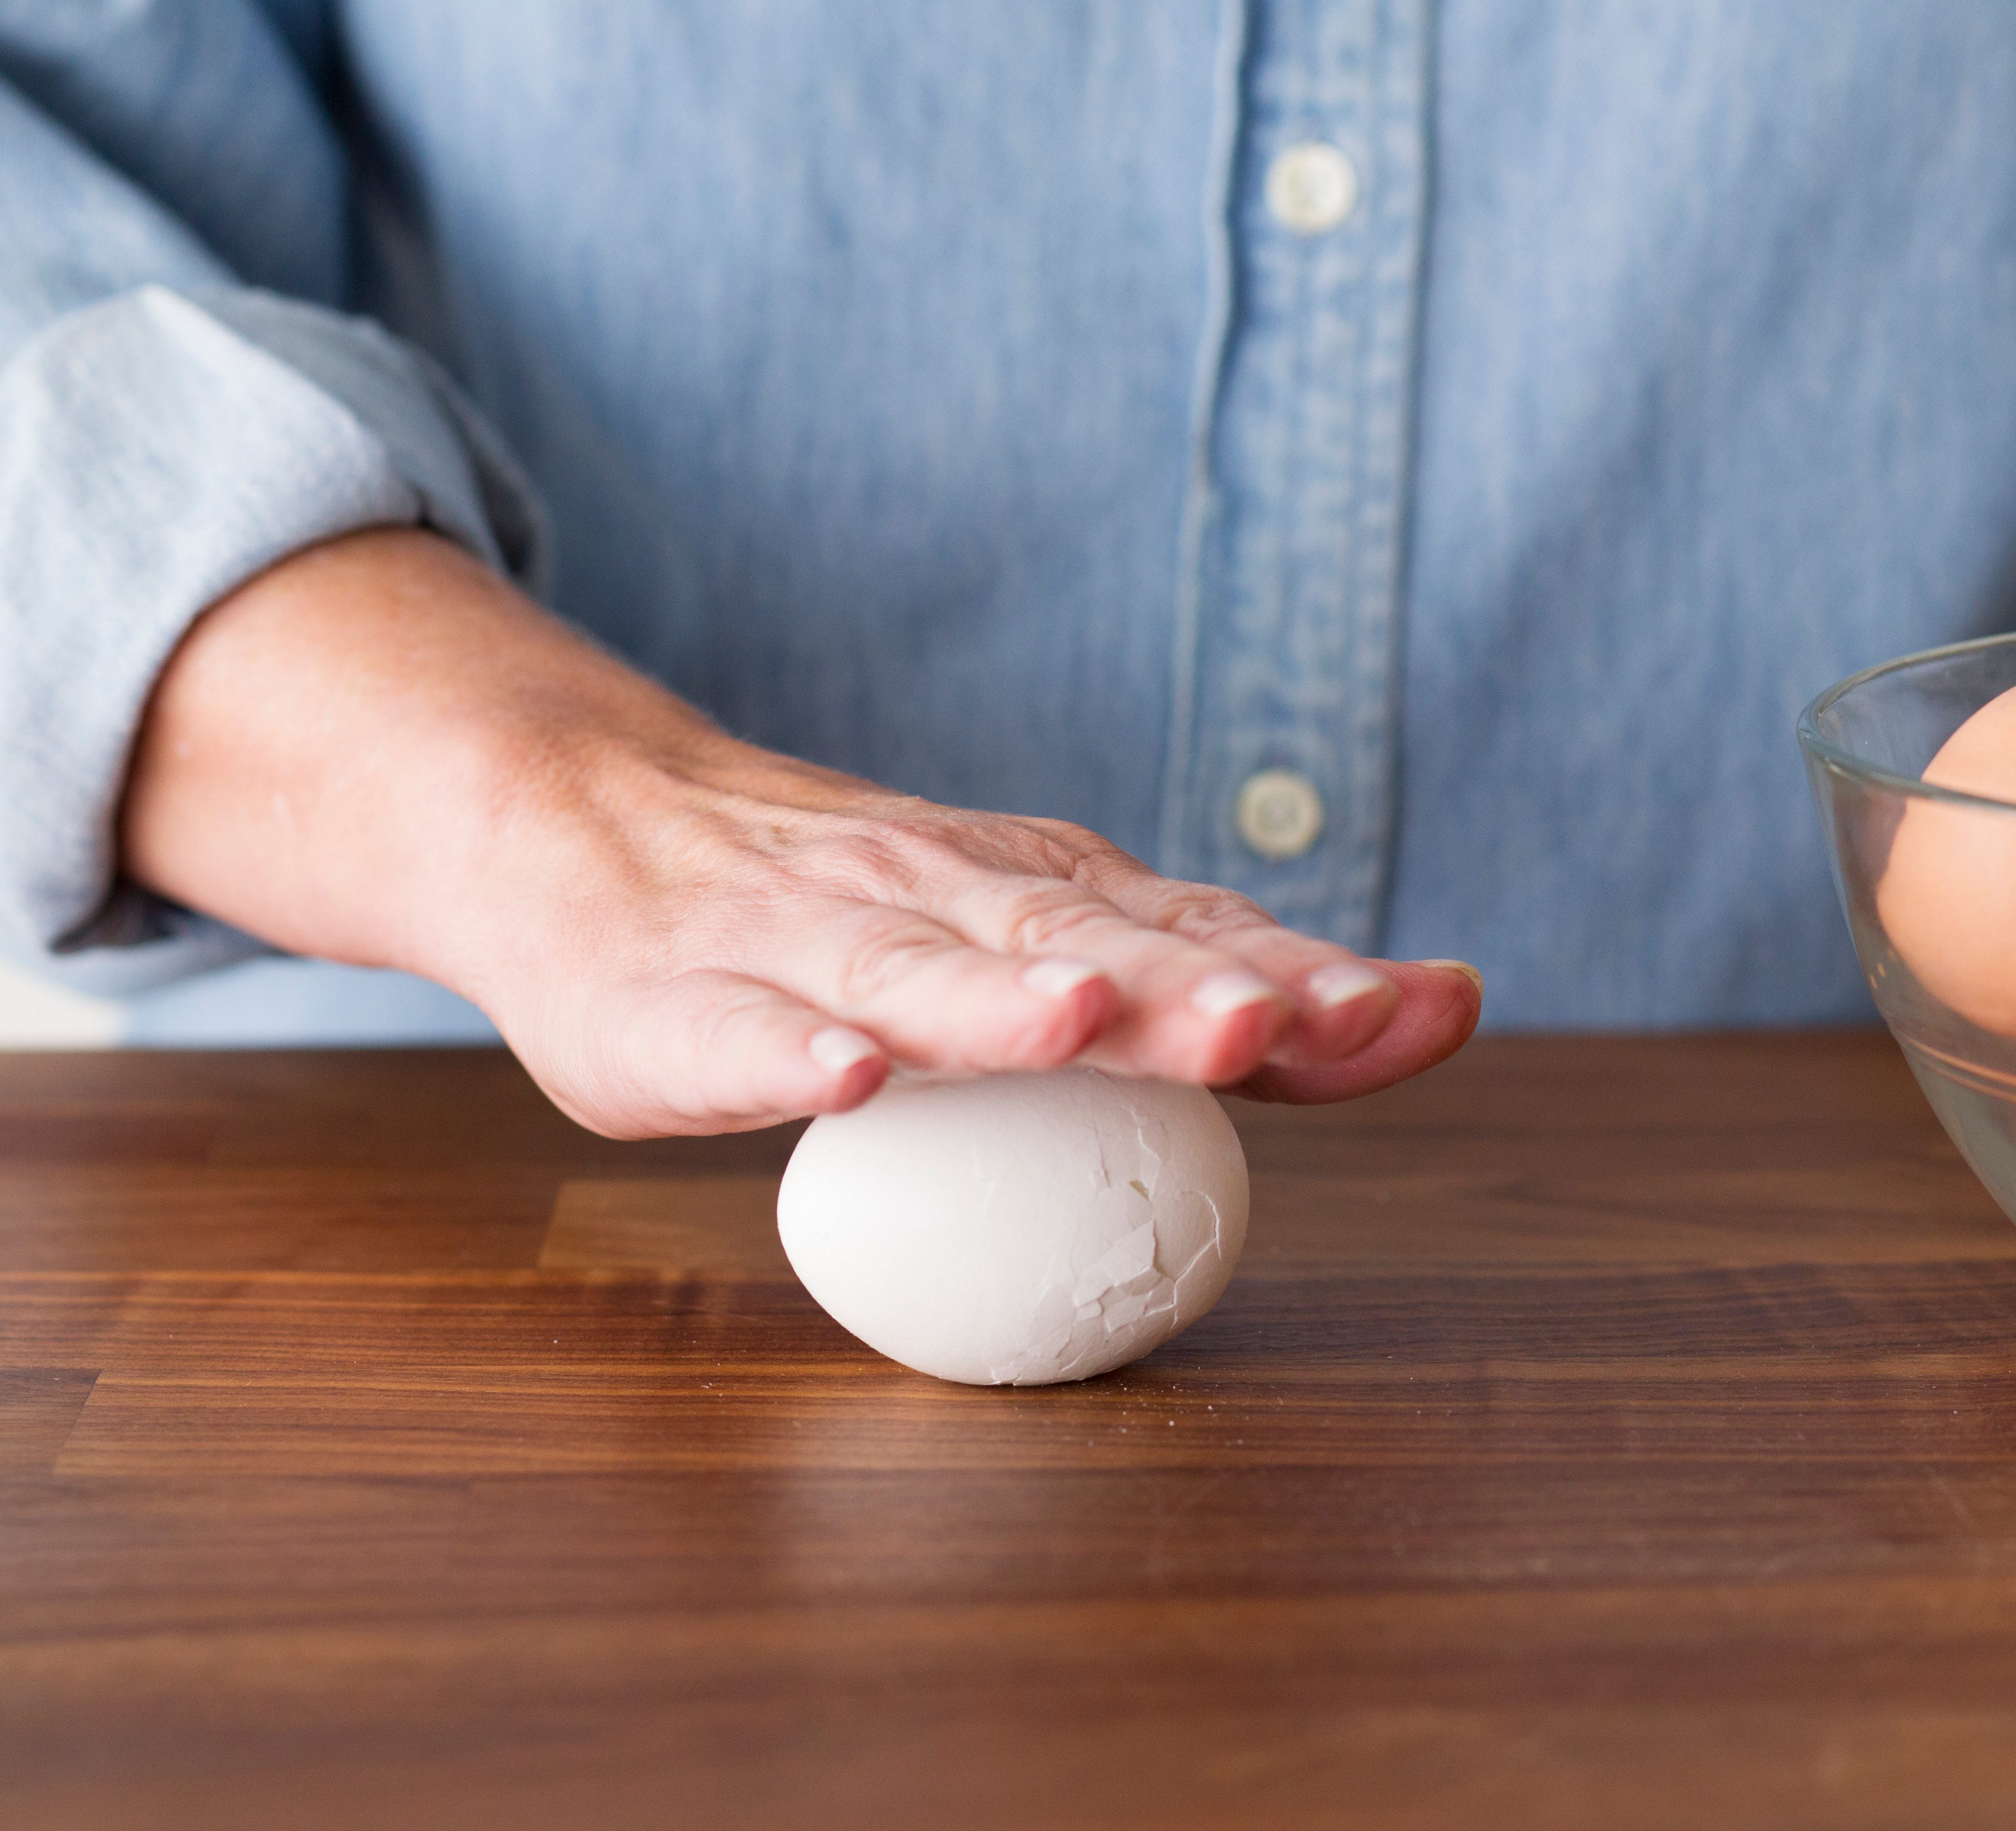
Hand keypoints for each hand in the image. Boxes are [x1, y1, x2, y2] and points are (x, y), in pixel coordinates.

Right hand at [123, 530, 1480, 1136]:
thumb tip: (1364, 1019)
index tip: (1430, 1009)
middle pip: (1071, 942)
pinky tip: (840, 1077)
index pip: (1192, 932)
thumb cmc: (841, 910)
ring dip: (1000, 1002)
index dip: (1309, 978)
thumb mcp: (1011, 924)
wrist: (586, 824)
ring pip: (914, 976)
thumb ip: (1163, 976)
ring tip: (1079, 1021)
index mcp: (1033, 892)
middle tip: (1280, 1018)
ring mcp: (808, 945)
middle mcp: (937, 898)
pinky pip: (746, 1033)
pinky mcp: (686, 1006)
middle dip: (1182, 988)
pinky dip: (793, 1053)